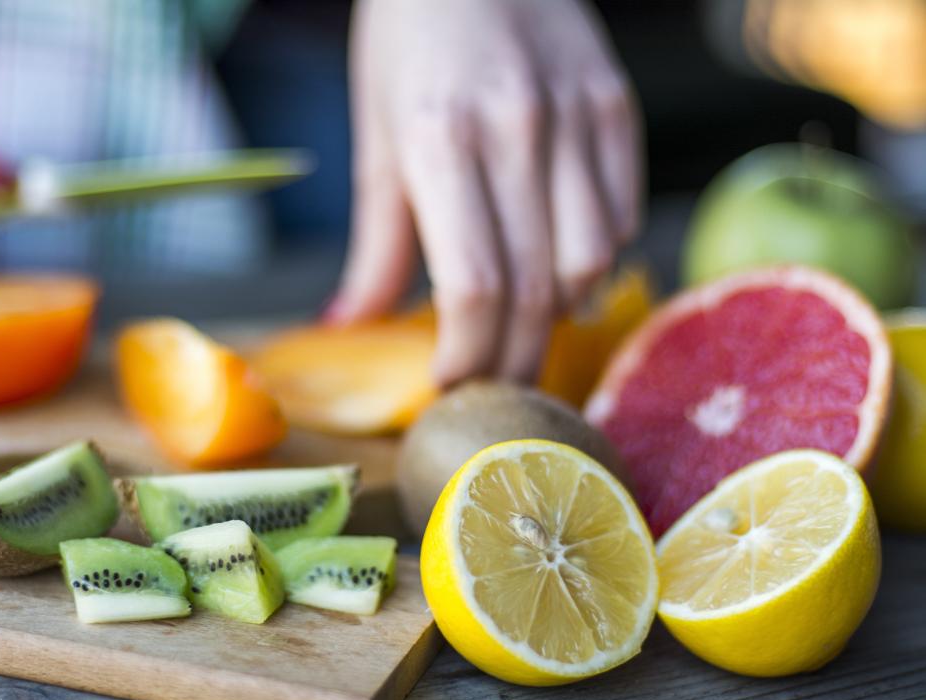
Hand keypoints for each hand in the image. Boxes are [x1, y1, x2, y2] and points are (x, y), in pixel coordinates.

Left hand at [333, 0, 641, 385]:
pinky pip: (621, 217)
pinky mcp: (617, 106)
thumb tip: (349, 325)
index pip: (471, 283)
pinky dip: (595, 261)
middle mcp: (517, 128)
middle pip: (532, 289)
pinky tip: (561, 264)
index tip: (449, 385)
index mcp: (439, 138)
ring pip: (590, 263)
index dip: (465, 354)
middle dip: (511, 360)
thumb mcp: (376, 136)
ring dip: (557, 316)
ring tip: (524, 325)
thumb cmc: (408, 42)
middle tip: (490, 387)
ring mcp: (576, 116)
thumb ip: (375, 241)